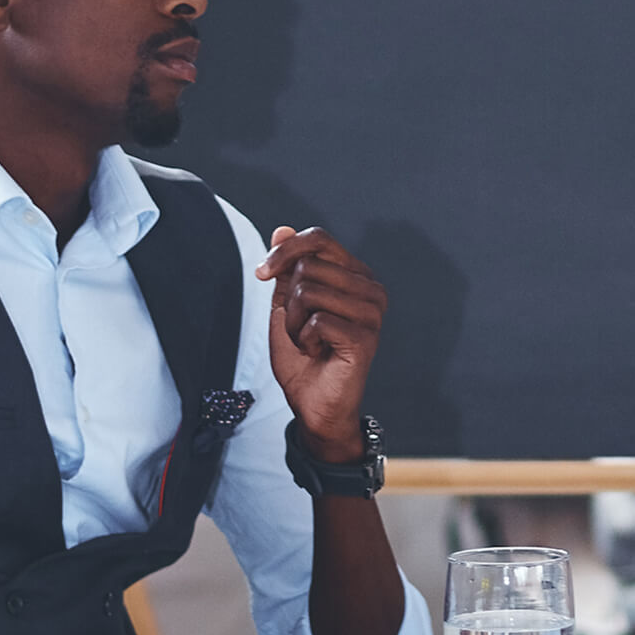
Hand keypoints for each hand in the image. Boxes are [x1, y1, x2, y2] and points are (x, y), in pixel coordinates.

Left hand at [258, 226, 383, 462]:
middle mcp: (371, 288)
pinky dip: (303, 340)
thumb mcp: (286, 306)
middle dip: (289, 301)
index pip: (319, 239)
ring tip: (309, 342)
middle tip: (301, 328)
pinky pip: (316, 320)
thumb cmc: (302, 357)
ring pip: (308, 292)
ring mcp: (372, 312)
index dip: (284, 251)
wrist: (313, 405)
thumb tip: (281, 229)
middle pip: (308, 266)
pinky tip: (318, 353)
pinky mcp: (365, 337)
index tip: (262, 273)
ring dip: (294, 322)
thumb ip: (287, 269)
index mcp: (355, 275)